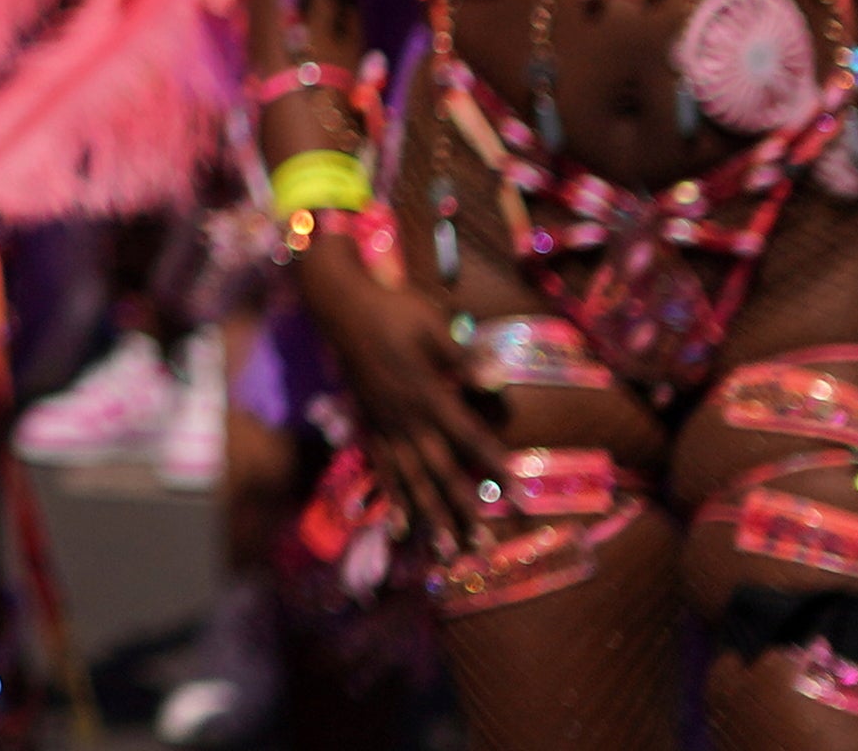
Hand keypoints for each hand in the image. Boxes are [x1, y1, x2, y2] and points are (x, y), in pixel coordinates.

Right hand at [297, 248, 503, 551]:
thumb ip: (464, 358)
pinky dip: (392, 501)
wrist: (338, 304)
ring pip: (409, 480)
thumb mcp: (432, 325)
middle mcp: (403, 418)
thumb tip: (499, 379)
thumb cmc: (391, 309)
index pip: (468, 436)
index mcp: (424, 392)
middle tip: (482, 545)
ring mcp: (382, 425)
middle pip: (438, 471)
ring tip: (445, 552)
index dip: (495, 464)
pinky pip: (381, 470)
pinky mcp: (367, 426)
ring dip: (429, 518)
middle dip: (462, 509)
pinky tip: (401, 529)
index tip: (519, 495)